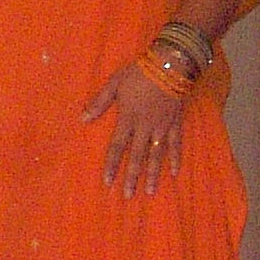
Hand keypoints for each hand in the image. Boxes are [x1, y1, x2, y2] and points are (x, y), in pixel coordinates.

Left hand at [86, 61, 188, 196]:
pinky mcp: (175, 123)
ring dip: (152, 174)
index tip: (108, 182)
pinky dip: (175, 158)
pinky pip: (176, 144)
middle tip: (128, 195)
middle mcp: (145, 127)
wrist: (170, 64)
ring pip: (156, 155)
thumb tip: (83, 119)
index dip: (112, 165)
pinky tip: (174, 172)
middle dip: (132, 177)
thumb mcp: (114, 83)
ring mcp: (162, 127)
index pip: (117, 147)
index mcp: (128, 119)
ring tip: (149, 191)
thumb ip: (99, 102)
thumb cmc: (139, 73)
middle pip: (137, 157)